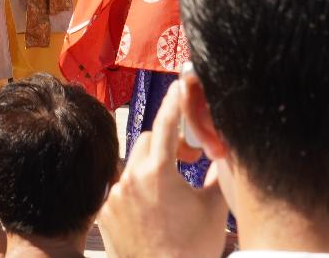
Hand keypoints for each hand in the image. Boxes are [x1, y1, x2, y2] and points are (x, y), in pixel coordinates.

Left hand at [98, 75, 226, 257]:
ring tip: (171, 190)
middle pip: (147, 142)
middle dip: (166, 145)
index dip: (174, 102)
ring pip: (133, 166)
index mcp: (158, 172)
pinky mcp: (105, 212)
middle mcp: (131, 179)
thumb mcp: (213, 209)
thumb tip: (223, 153)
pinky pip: (121, 189)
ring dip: (151, 169)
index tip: (179, 87)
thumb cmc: (192, 250)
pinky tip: (153, 209)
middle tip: (188, 159)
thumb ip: (218, 174)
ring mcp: (115, 196)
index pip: (166, 123)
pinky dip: (137, 191)